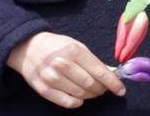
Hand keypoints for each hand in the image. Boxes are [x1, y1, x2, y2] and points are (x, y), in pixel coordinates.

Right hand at [7, 31, 125, 108]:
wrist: (29, 48)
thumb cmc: (58, 46)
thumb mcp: (78, 47)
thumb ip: (94, 61)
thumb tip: (113, 74)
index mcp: (75, 50)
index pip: (99, 71)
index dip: (112, 82)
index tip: (121, 90)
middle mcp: (63, 64)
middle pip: (90, 84)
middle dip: (101, 89)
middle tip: (103, 88)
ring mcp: (51, 77)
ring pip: (79, 94)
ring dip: (90, 95)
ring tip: (92, 91)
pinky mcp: (43, 89)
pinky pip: (66, 102)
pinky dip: (77, 102)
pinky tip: (80, 98)